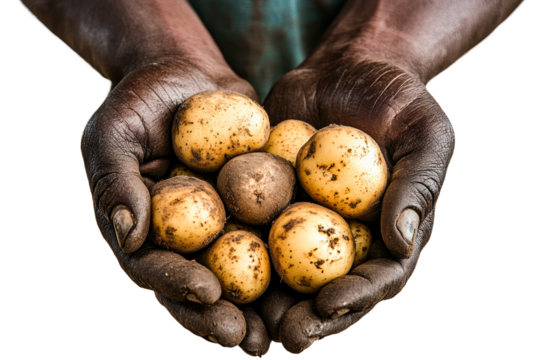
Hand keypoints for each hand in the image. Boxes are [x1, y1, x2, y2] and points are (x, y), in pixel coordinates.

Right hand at [81, 57, 273, 354]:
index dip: (176, 286)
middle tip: (249, 342)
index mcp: (142, 230)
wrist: (181, 71)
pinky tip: (315, 283)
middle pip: (197, 285)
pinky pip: (270, 235)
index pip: (153, 268)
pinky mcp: (251, 205)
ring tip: (285, 334)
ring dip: (259, 308)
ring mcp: (217, 224)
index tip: (208, 294)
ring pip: (237, 274)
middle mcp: (181, 236)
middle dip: (220, 317)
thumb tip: (127, 234)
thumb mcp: (113, 134)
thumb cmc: (138, 100)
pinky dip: (289, 261)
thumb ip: (116, 182)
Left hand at [263, 58, 454, 353]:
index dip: (357, 298)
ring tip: (247, 326)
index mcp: (388, 233)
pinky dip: (237, 255)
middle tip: (286, 337)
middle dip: (310, 318)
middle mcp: (347, 237)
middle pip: (331, 289)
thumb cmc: (398, 100)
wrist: (349, 69)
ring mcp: (307, 223)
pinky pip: (255, 231)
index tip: (328, 305)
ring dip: (269, 304)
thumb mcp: (425, 134)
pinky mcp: (273, 202)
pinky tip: (214, 273)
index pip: (379, 278)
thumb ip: (417, 186)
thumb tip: (400, 241)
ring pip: (289, 274)